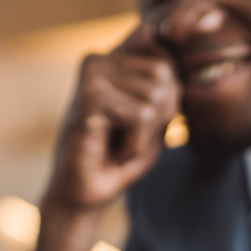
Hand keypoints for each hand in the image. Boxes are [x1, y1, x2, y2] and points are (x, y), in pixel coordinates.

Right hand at [30, 23, 180, 250]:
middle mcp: (100, 59)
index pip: (166, 57)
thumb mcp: (155, 120)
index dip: (168, 99)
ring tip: (118, 145)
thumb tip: (162, 53)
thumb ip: (167, 87)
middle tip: (127, 139)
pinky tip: (112, 152)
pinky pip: (142, 115)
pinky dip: (135, 143)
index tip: (139, 126)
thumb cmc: (119, 160)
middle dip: (159, 117)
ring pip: (157, 97)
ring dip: (145, 134)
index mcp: (114, 59)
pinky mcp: (90, 95)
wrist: (82, 197)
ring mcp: (92, 74)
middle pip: (166, 76)